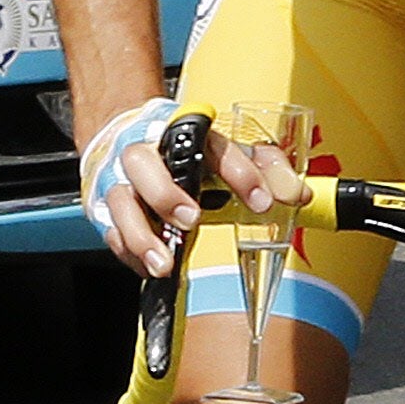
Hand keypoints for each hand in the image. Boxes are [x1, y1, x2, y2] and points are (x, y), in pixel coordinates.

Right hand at [86, 109, 304, 278]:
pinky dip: (129, 252)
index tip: (263, 202)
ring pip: (119, 201)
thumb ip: (267, 169)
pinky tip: (150, 268)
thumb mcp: (229, 153)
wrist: (131, 138)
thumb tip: (298, 193)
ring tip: (165, 263)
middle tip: (191, 220)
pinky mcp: (105, 208)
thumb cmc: (187, 153)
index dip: (240, 173)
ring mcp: (121, 180)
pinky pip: (111, 232)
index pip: (211, 147)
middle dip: (164, 193)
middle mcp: (147, 153)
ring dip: (141, 233)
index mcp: (184, 135)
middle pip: (142, 163)